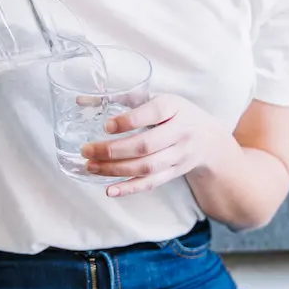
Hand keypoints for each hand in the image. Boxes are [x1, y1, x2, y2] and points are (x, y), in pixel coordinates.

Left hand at [80, 94, 235, 196]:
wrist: (209, 138)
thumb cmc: (175, 113)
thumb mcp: (157, 98)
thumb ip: (123, 98)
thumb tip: (80, 101)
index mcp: (174, 107)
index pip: (154, 113)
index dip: (129, 121)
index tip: (106, 126)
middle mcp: (180, 132)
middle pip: (146, 145)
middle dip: (113, 151)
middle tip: (87, 150)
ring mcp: (179, 155)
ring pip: (146, 167)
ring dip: (115, 170)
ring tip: (91, 167)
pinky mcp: (174, 172)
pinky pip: (151, 183)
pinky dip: (130, 189)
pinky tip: (109, 190)